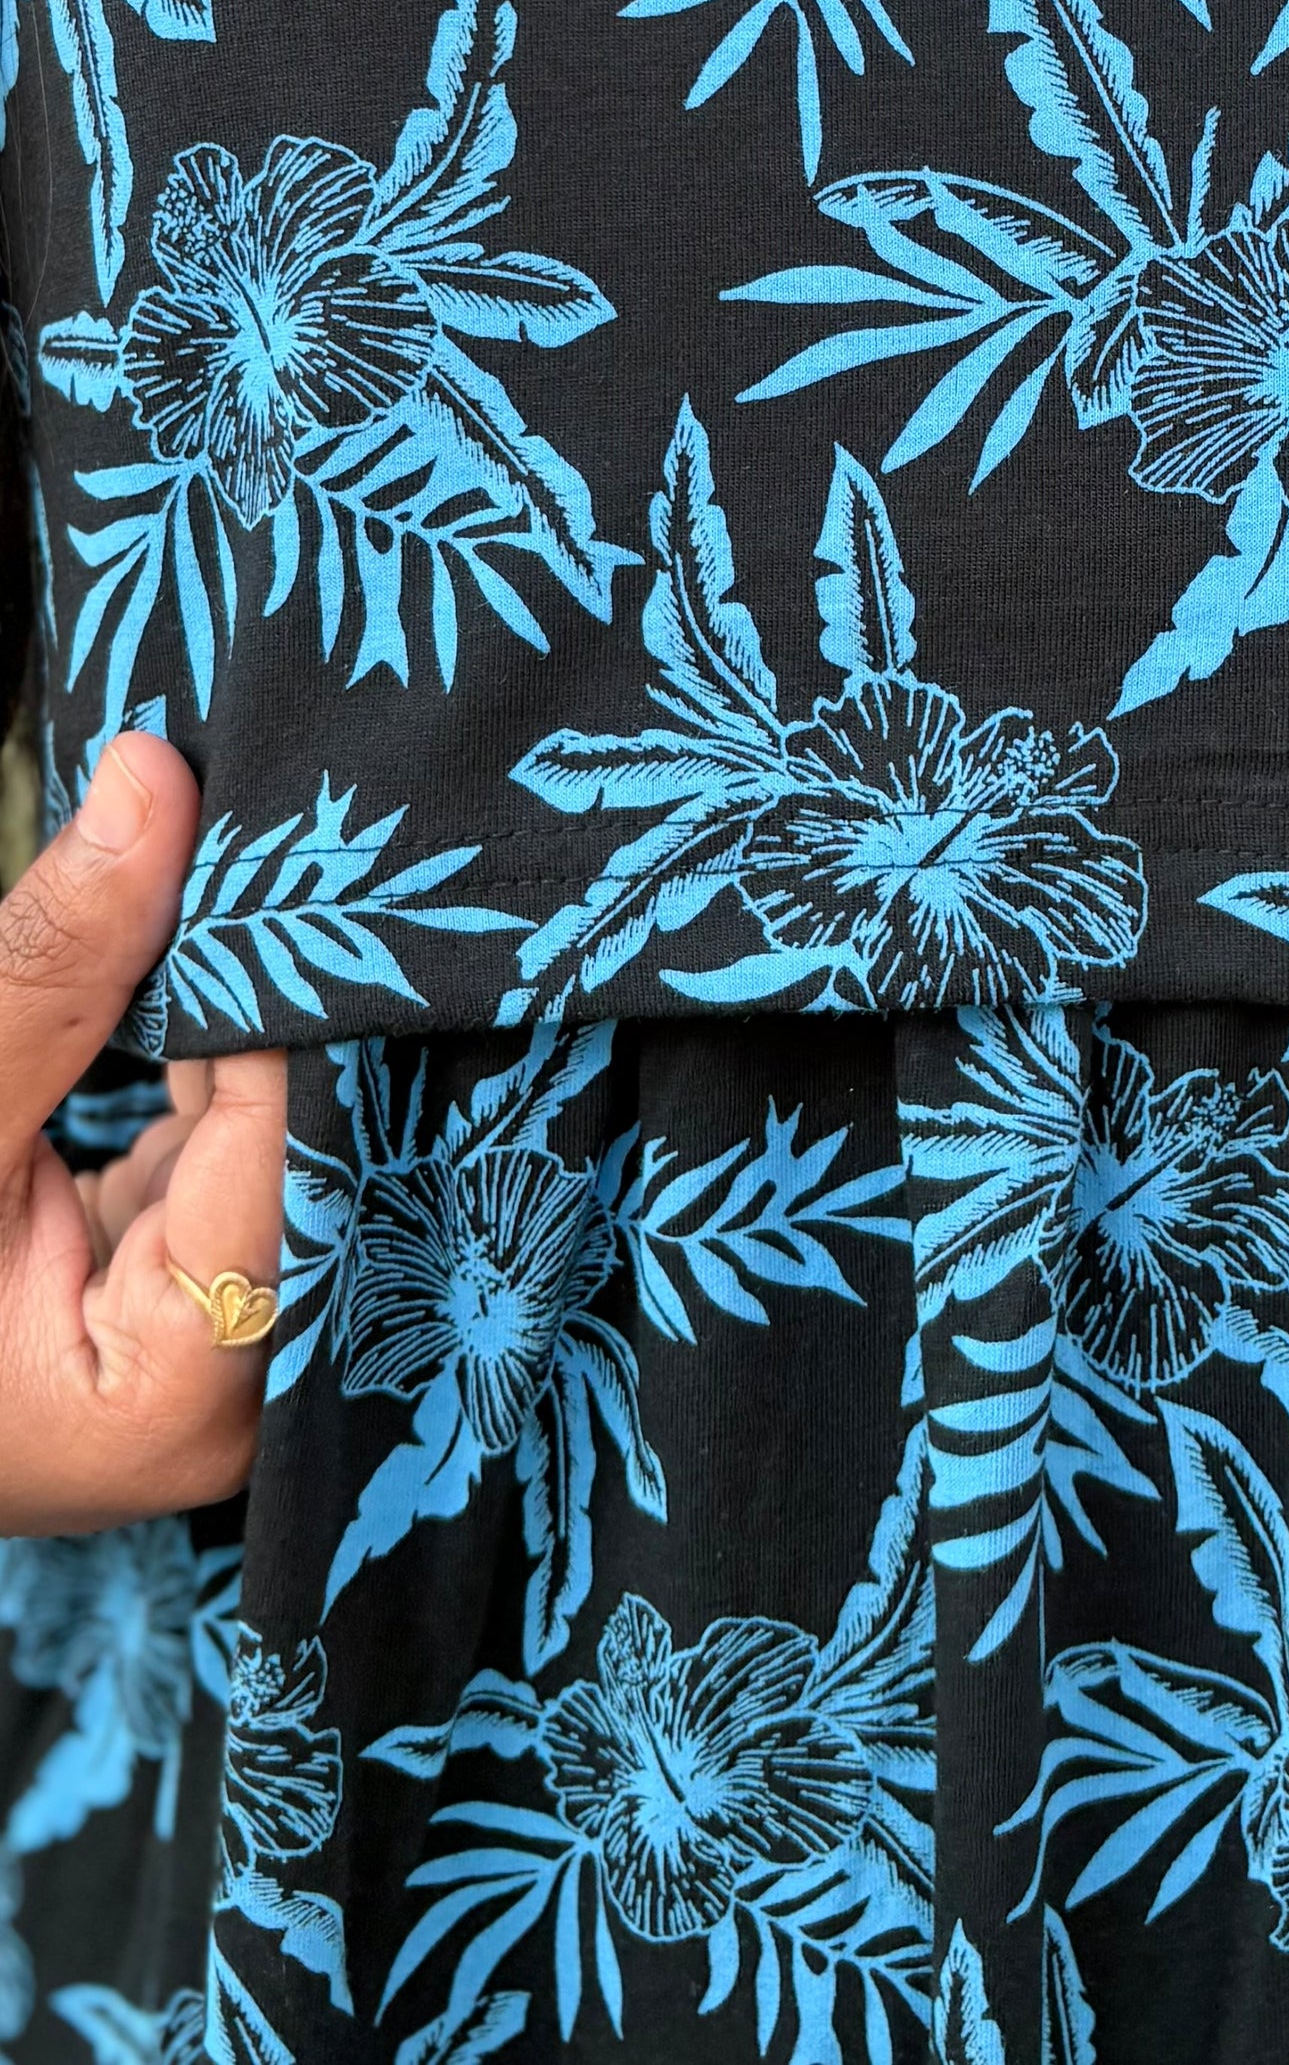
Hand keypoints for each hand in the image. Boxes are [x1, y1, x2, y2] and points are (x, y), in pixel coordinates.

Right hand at [0, 732, 283, 1532]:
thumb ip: (51, 971)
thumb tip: (153, 781)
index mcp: (172, 1404)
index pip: (290, 1162)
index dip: (295, 1010)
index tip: (307, 867)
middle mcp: (235, 1405)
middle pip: (327, 1170)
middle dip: (317, 1020)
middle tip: (338, 861)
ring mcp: (226, 1356)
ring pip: (304, 1157)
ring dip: (289, 1035)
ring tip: (303, 894)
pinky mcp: (197, 1299)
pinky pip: (261, 1163)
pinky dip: (247, 1070)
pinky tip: (263, 969)